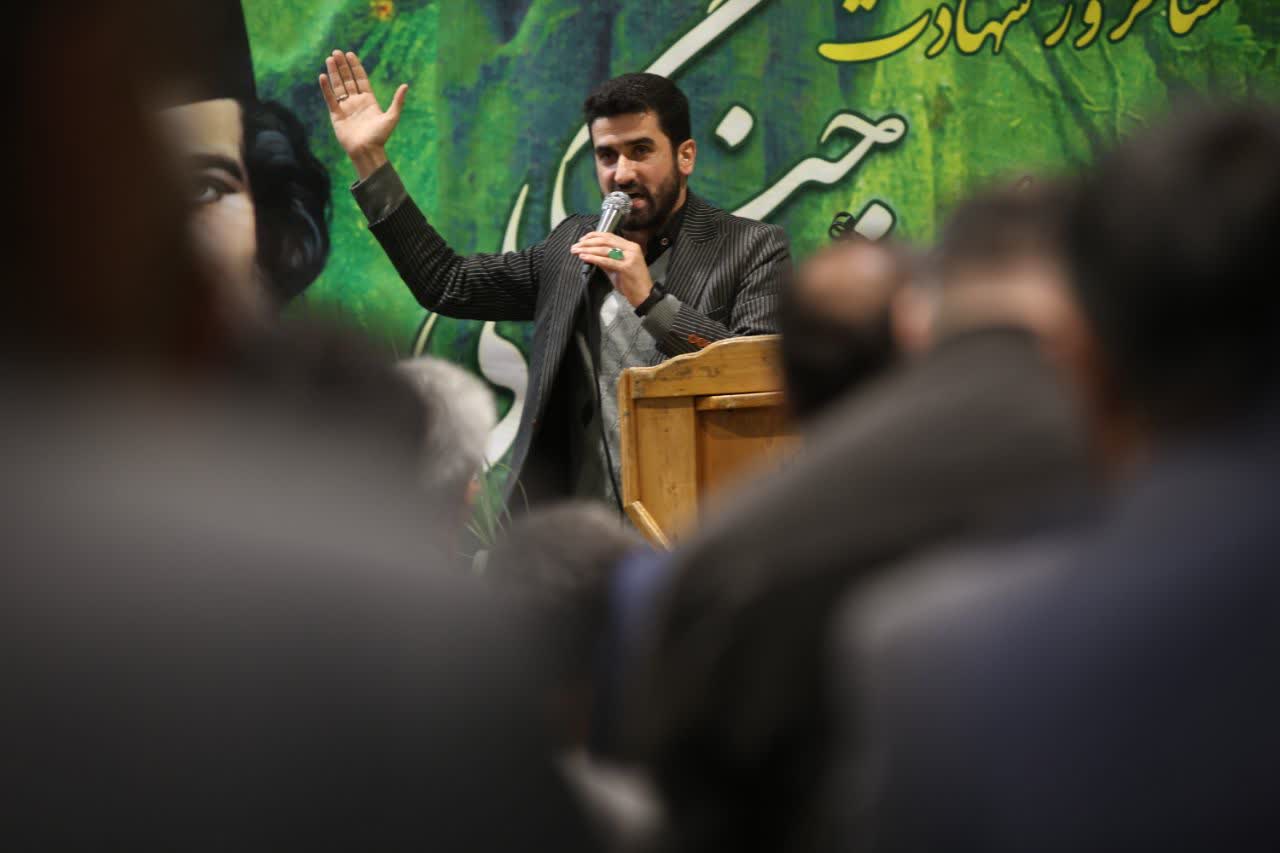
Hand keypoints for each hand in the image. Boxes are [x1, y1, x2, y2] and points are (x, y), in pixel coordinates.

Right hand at [318, 50, 407, 179]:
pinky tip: (323, 76)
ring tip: (329, 59)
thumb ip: (397, 101)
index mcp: (369, 100)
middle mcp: (356, 102)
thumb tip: (406, 85)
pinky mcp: (336, 115)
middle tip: (336, 51)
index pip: (360, 79)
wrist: (367, 151)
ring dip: (333, 73)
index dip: (355, 66)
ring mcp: (346, 108)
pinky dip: (326, 88)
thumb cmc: (380, 137)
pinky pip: (330, 99)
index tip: (350, 54)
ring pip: (338, 86)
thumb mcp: (392, 117)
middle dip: (342, 66)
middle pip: (348, 79)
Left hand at [570, 232, 653, 306]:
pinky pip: (606, 261)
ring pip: (605, 249)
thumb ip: (606, 260)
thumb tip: (591, 254)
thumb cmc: (631, 283)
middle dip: (588, 242)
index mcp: (630, 246)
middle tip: (575, 245)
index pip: (610, 236)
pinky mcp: (626, 267)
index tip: (582, 239)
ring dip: (588, 249)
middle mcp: (631, 249)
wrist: (644, 296)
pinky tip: (584, 257)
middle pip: (606, 240)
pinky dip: (594, 258)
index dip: (594, 236)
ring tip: (576, 251)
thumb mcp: (617, 268)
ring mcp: (630, 257)